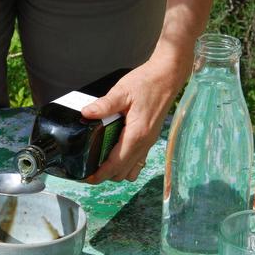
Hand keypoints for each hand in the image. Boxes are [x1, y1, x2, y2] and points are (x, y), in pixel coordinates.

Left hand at [81, 46, 192, 182]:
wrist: (168, 76)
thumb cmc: (148, 82)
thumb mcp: (122, 91)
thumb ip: (104, 105)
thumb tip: (86, 113)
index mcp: (136, 135)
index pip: (116, 164)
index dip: (100, 175)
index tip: (86, 178)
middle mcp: (144, 143)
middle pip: (123, 172)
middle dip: (105, 176)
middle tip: (88, 170)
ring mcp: (149, 143)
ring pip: (131, 170)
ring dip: (116, 171)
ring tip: (100, 164)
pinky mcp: (150, 139)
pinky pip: (138, 161)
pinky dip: (126, 164)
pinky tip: (114, 153)